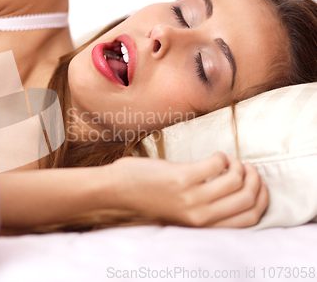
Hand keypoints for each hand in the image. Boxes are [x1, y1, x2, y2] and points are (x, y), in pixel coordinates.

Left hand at [109, 152, 268, 227]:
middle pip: (248, 198)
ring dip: (237, 165)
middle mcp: (200, 216)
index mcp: (203, 225)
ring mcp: (191, 198)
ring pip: (236, 180)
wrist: (119, 189)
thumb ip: (209, 205)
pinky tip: (213, 156)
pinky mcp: (181, 178)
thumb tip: (239, 185)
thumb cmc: (152, 196)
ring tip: (226, 160)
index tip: (257, 182)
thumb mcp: (183, 211)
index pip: (250, 218)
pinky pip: (216, 164)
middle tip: (245, 166)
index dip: (261, 198)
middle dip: (254, 178)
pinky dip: (220, 156)